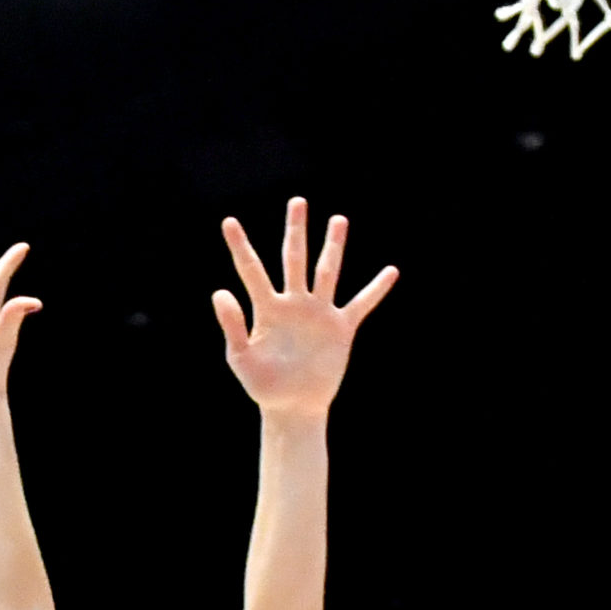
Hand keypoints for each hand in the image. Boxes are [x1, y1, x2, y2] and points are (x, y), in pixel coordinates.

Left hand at [211, 197, 396, 421]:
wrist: (293, 407)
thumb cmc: (263, 386)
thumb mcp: (241, 357)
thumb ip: (233, 324)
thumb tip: (220, 291)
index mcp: (267, 309)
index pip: (252, 270)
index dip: (240, 247)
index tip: (229, 222)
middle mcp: (293, 304)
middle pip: (294, 258)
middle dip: (295, 230)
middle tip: (298, 201)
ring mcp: (318, 313)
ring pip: (326, 272)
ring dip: (333, 246)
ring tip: (339, 220)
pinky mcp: (340, 328)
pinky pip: (361, 304)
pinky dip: (376, 289)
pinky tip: (391, 271)